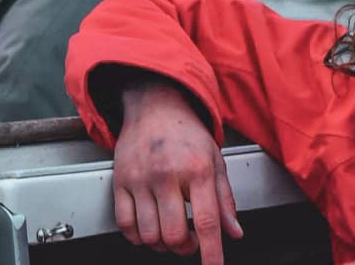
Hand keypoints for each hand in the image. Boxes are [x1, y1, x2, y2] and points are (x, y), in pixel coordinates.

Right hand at [112, 78, 242, 263]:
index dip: (211, 252)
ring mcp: (141, 179)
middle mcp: (168, 174)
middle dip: (185, 248)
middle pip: (173, 235)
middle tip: (190, 241)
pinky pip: (125, 225)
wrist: (154, 105)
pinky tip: (149, 227)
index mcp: (198, 168)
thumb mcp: (215, 159)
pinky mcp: (120, 181)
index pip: (206, 221)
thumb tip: (234, 232)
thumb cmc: (187, 132)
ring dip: (162, 244)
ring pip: (149, 235)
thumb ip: (225, 199)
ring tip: (170, 231)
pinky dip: (138, 237)